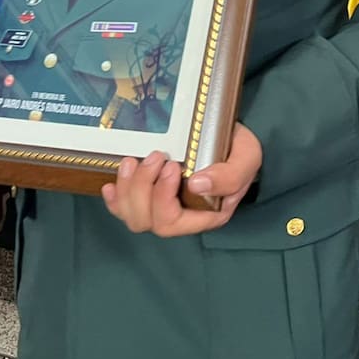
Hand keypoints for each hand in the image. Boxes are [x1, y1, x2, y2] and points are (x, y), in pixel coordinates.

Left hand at [101, 122, 261, 236]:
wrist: (230, 135)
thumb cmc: (239, 150)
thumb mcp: (247, 159)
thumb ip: (229, 176)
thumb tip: (196, 185)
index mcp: (205, 215)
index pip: (173, 222)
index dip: (163, 198)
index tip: (173, 166)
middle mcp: (182, 217)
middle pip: (148, 221)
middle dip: (143, 188)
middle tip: (156, 156)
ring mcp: (162, 206)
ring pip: (132, 215)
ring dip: (128, 188)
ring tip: (134, 161)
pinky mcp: (149, 194)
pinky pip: (123, 208)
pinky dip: (114, 199)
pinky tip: (112, 184)